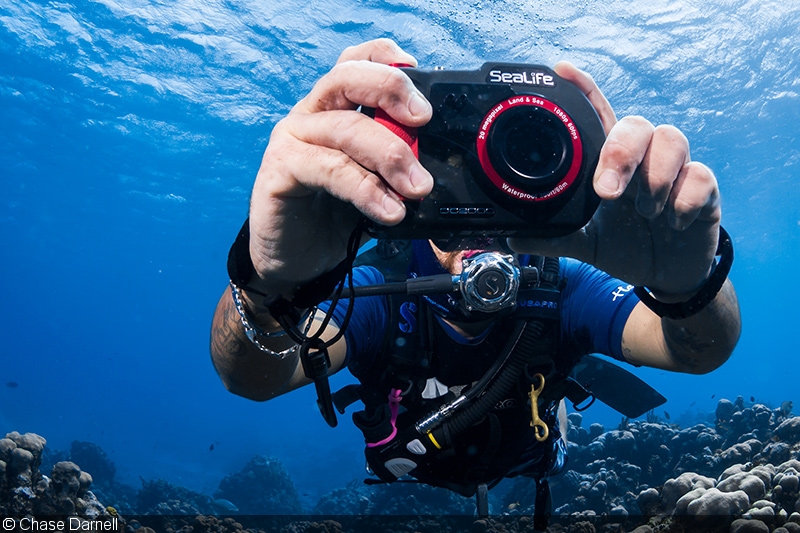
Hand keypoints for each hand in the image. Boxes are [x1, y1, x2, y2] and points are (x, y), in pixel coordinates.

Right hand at [247, 39, 433, 295]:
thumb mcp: (378, 184)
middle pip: (348, 77)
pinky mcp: (279, 171)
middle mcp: (311, 115)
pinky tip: (389, 210)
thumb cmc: (335, 217)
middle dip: (392, 91)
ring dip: (391, 155)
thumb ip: (399, 165)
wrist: (295, 262)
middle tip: (424, 120)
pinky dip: (365, 189)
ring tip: (418, 189)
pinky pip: (328, 169)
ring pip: (345, 128)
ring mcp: (292, 140)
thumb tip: (442, 163)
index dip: (389, 60)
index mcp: (335, 108)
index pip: (357, 61)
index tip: (420, 86)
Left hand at [509, 62, 721, 296]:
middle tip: (607, 192)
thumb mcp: (584, 244)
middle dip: (621, 153)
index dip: (584, 90)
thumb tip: (513, 237)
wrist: (664, 276)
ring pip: (672, 139)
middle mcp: (642, 159)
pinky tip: (673, 223)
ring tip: (643, 213)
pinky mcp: (704, 191)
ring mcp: (674, 171)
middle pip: (637, 124)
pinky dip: (682, 201)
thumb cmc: (624, 246)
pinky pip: (700, 177)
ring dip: (654, 177)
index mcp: (610, 163)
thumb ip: (555, 237)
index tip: (562, 71)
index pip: (598, 116)